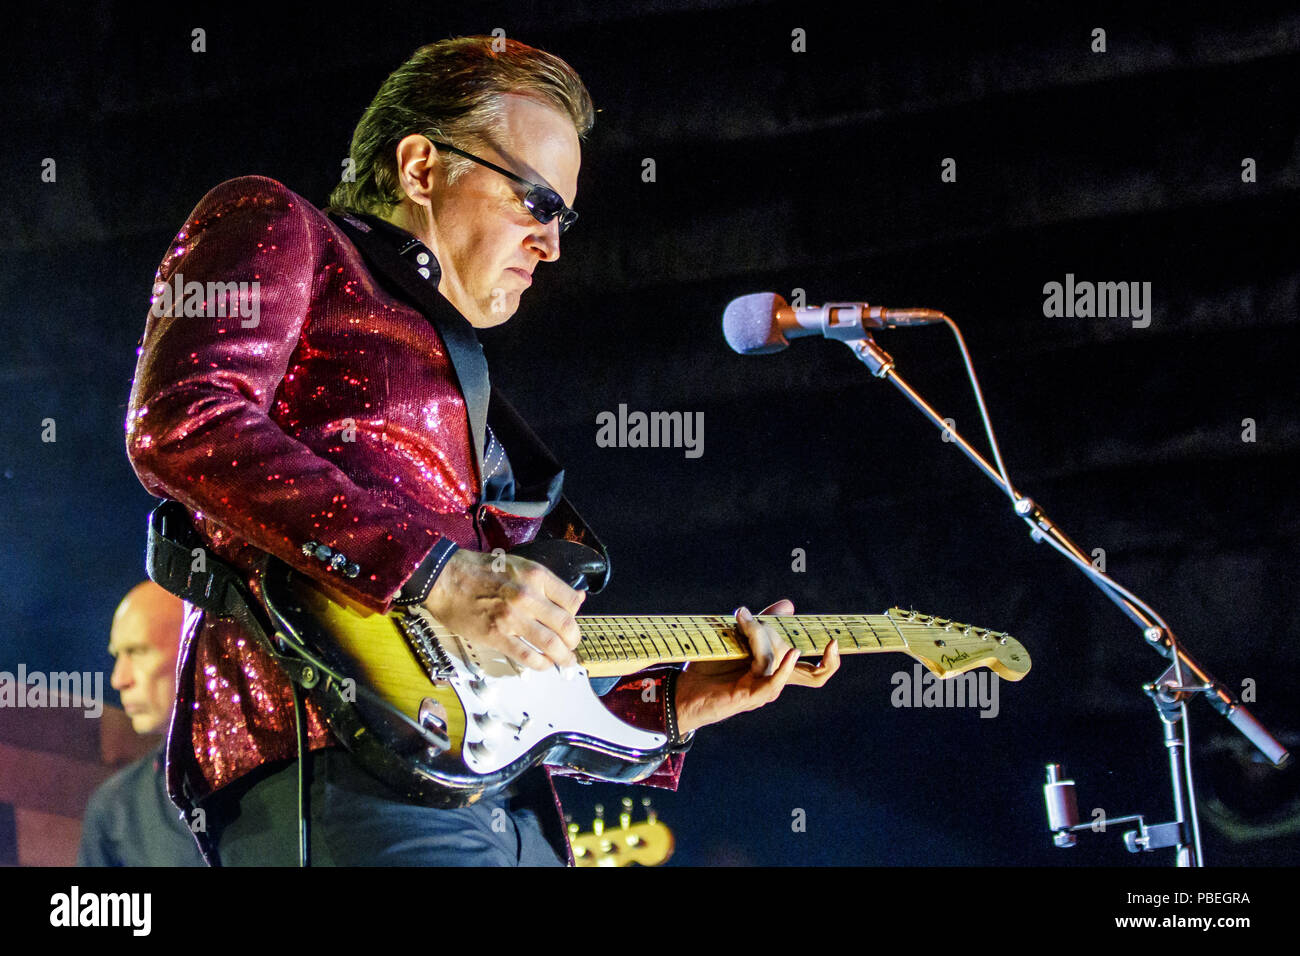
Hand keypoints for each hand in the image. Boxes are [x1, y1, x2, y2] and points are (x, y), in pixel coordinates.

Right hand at [421, 549, 584, 670]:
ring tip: (565, 662)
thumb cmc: (480, 570)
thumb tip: (576, 597)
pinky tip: (543, 664)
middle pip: (567, 626)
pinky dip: (541, 664)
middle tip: (572, 647)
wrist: (445, 578)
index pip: (572, 602)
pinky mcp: (496, 636)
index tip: (572, 623)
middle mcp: (528, 596)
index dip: (576, 616)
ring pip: (551, 645)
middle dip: (574, 641)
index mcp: (536, 576)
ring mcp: (512, 618)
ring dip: (563, 657)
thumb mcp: (520, 566)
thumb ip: (547, 584)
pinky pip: (527, 656)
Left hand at [673, 599, 839, 734]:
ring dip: (763, 637)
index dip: (831, 659)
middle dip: (830, 661)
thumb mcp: (738, 638)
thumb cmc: (711, 667)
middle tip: (834, 642)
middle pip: (815, 678)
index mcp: (776, 670)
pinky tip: (787, 652)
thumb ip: (763, 622)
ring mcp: (763, 690)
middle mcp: (774, 681)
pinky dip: (780, 666)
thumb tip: (790, 605)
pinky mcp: (749, 696)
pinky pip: (771, 681)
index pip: (815, 671)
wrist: (683, 691)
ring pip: (778, 662)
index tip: (835, 637)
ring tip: (744, 620)